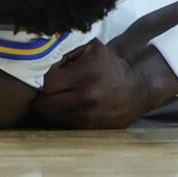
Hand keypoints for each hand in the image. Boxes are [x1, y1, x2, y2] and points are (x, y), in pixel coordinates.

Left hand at [32, 40, 177, 128]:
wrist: (137, 88)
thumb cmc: (110, 65)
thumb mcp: (92, 48)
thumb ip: (67, 50)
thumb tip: (40, 59)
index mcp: (87, 73)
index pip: (46, 82)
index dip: (40, 78)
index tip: (44, 74)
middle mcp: (87, 97)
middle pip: (43, 103)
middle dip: (40, 95)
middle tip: (44, 88)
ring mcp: (87, 116)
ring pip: (50, 115)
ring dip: (49, 106)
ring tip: (56, 95)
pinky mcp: (88, 128)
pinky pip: (62, 122)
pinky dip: (60, 114)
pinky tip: (68, 104)